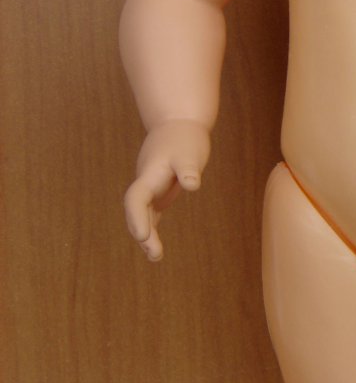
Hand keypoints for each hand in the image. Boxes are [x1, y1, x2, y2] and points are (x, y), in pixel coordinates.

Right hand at [124, 119, 210, 260]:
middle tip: (156, 255)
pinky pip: (149, 214)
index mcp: (149, 174)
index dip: (136, 217)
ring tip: (156, 257)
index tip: (142, 235)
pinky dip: (151, 229)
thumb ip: (188, 169)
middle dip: (143, 233)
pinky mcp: (157, 191)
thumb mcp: (189, 152)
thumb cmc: (185, 138)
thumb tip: (192, 184)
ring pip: (142, 215)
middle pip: (137, 211)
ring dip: (146, 235)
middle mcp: (145, 183)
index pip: (135, 199)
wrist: (179, 125)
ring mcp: (149, 188)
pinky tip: (155, 248)